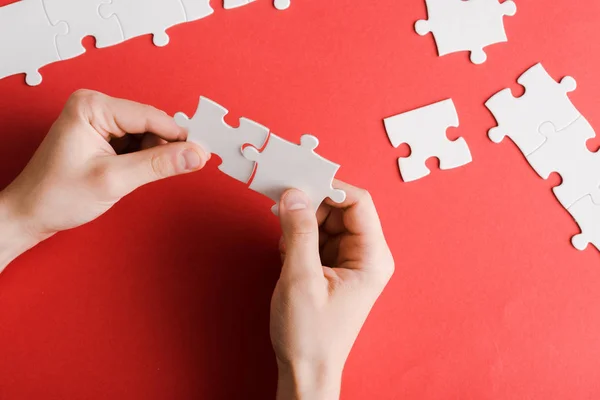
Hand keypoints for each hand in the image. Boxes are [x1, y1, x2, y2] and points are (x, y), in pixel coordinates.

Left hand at [0, 89, 208, 270]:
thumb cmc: (56, 195)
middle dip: (165, 147)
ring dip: (153, 156)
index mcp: (92, 107)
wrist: (31, 214)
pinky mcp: (102, 136)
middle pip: (150, 123)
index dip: (180, 136)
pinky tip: (132, 174)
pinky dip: (143, 159)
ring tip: (136, 177)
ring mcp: (99, 121)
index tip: (203, 152)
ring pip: (146, 134)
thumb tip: (195, 155)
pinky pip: (136, 143)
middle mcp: (95, 107)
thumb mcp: (114, 180)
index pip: (150, 116)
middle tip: (184, 168)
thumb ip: (159, 165)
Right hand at [271, 181, 394, 399]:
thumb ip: (297, 231)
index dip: (330, 186)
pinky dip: (299, 238)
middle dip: (311, 205)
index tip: (299, 181)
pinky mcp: (333, 267)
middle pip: (340, 208)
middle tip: (281, 207)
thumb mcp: (301, 278)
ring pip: (326, 221)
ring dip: (301, 224)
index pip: (358, 202)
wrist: (306, 369)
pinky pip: (317, 237)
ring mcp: (349, 261)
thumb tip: (293, 193)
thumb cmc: (310, 334)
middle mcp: (366, 255)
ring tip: (284, 244)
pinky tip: (287, 255)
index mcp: (372, 257)